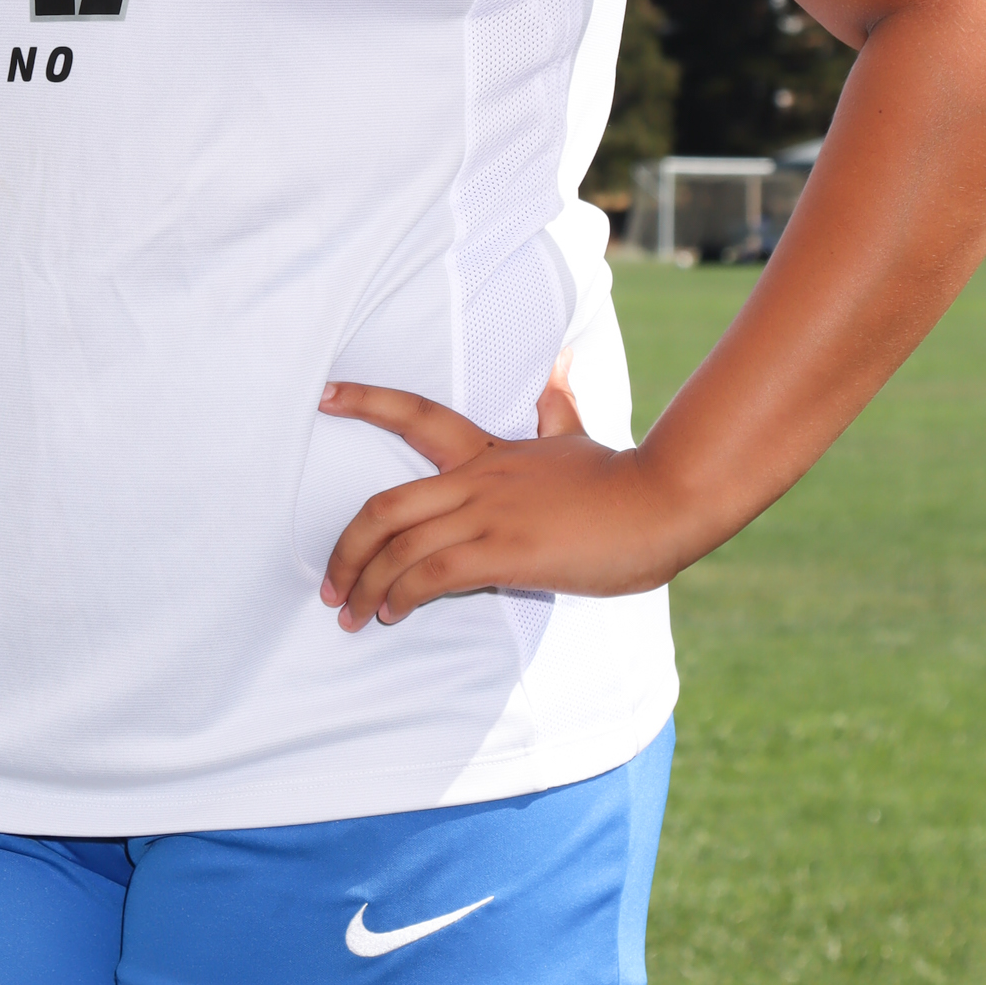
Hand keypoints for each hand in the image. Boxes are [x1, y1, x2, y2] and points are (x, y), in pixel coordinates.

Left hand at [318, 361, 683, 625]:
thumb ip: (557, 409)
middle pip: (384, 506)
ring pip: (401, 547)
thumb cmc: (619, 479)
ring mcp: (489, 515)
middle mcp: (477, 479)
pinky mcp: (506, 552)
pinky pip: (434, 574)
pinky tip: (393, 613)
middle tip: (329, 586)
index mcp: (488, 451)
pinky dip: (403, 595)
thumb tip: (560, 369)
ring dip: (366, 585)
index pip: (416, 415)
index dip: (366, 401)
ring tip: (351, 614)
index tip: (324, 395)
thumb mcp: (578, 436)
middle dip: (345, 550)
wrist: (661, 502)